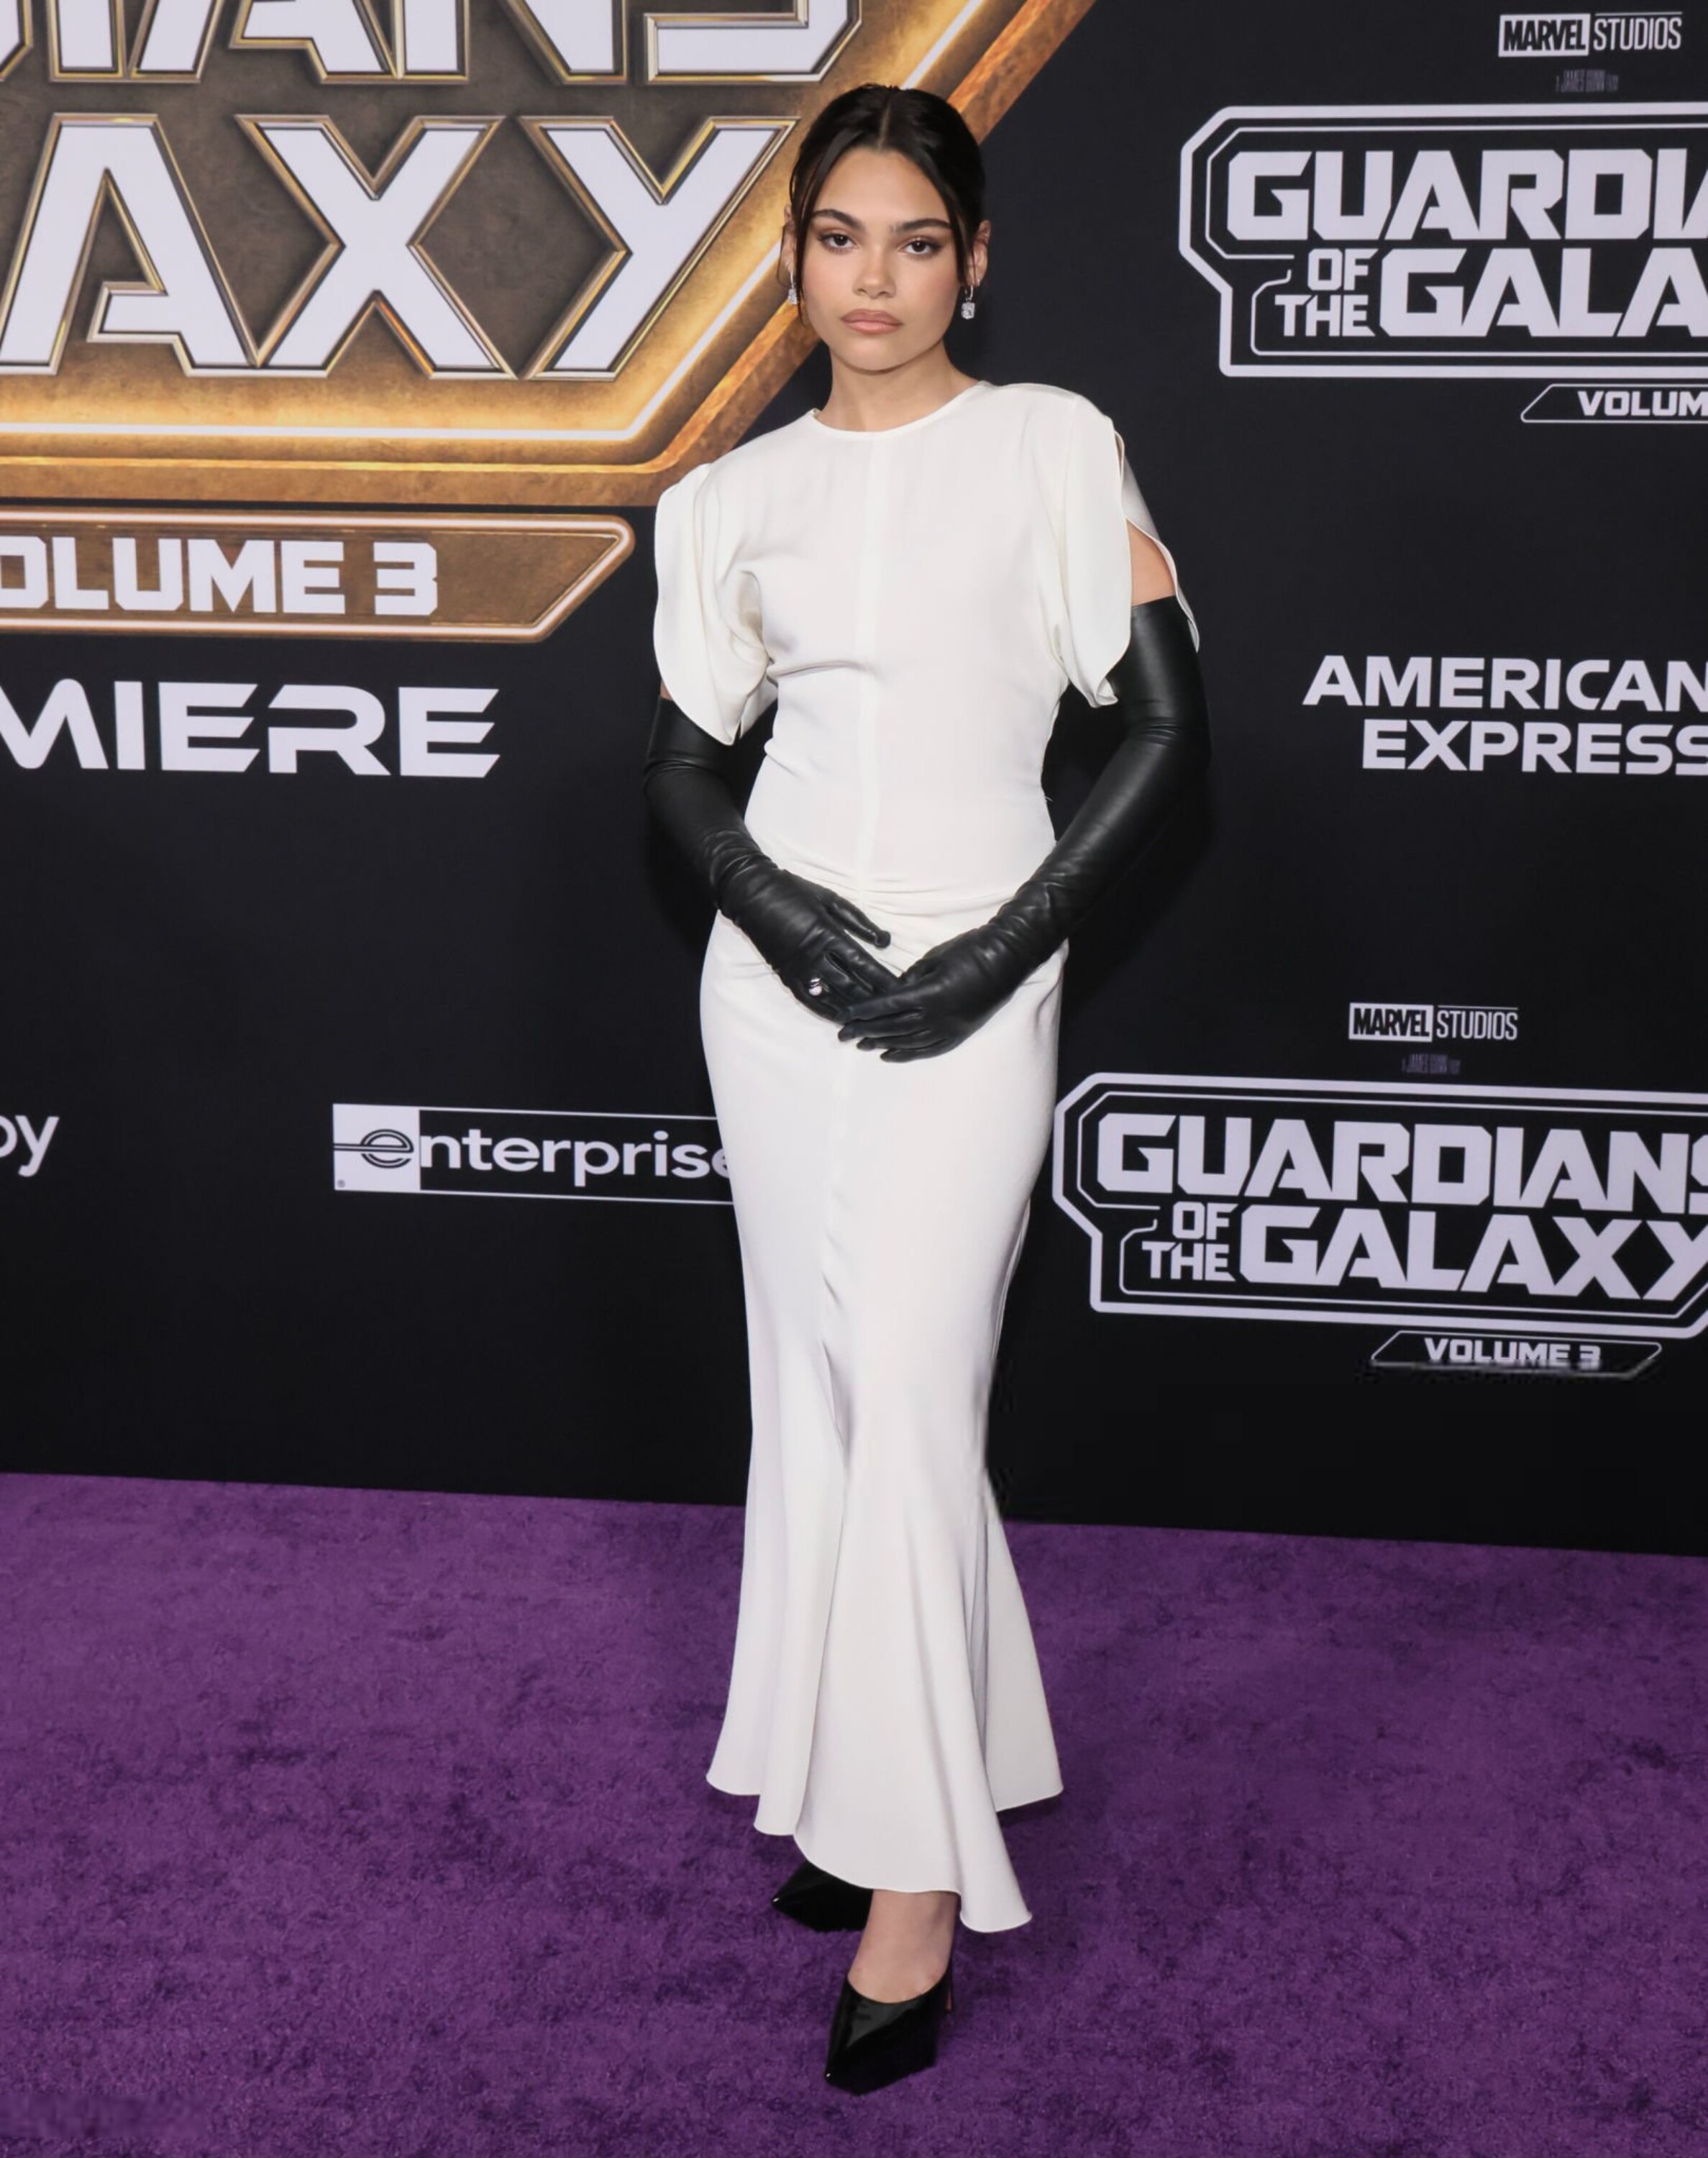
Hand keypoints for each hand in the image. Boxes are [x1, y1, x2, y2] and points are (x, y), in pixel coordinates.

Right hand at [726, 862, 900, 1019]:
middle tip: (893, 1009)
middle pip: (851, 985)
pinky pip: (809, 1000)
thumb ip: (859, 922)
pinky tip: (841, 1017)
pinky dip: (826, 1010)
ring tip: (873, 1018)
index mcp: (828, 934)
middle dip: (873, 998)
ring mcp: (799, 969)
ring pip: (832, 996)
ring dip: (853, 1008)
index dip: (883, 979)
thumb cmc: (795, 892)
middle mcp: (814, 956)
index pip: (863, 964)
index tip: (900, 989)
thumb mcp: (830, 899)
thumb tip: (885, 941)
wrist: (752, 895)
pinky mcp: (786, 976)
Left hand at [835, 920, 1034, 1059]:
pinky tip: (890, 1056)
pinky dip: (907, 1054)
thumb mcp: (934, 957)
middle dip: (865, 1031)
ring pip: (908, 1042)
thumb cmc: (970, 950)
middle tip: (843, 1036)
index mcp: (928, 994)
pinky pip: (929, 1050)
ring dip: (882, 1044)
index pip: (886, 1006)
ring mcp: (949, 1028)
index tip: (844, 1017)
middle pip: (892, 1027)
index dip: (863, 1012)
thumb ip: (911, 977)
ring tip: (862, 1045)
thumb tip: (894, 991)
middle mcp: (936, 1016)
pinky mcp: (959, 1034)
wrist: (1007, 961)